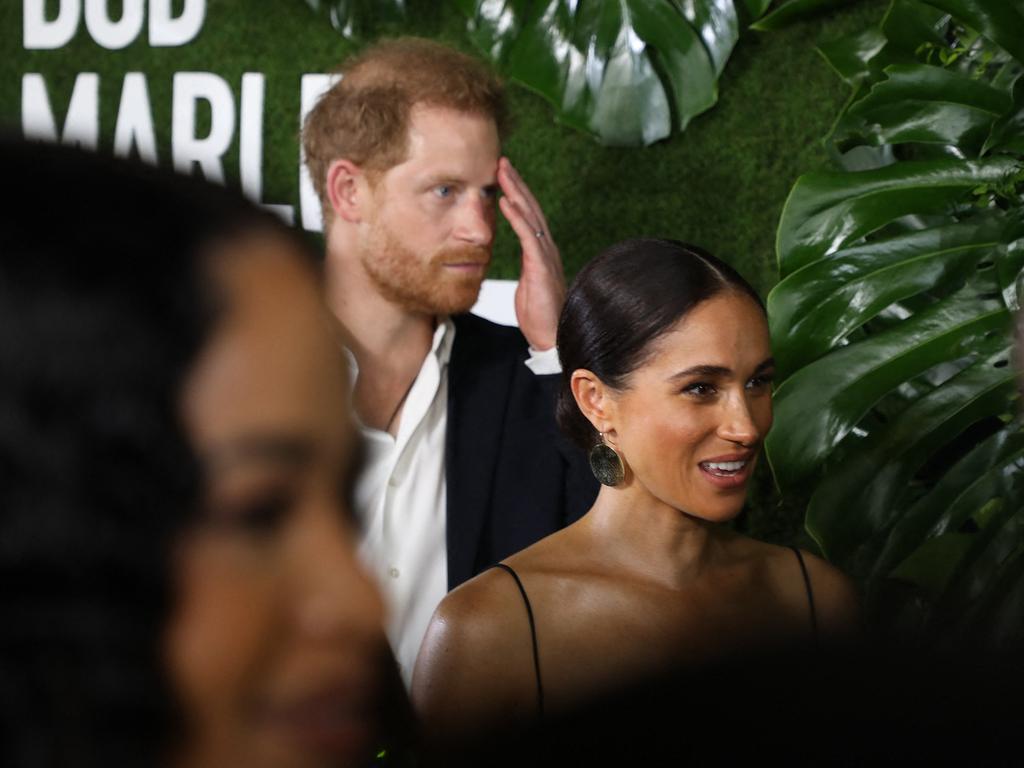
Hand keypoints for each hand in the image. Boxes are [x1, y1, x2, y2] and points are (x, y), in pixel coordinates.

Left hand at [498, 157, 566, 350]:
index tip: (505, 177)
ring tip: (501, 171)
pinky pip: (527, 235)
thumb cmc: (541, 316)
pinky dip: (516, 216)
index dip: (518, 195)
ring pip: (530, 215)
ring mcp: (545, 255)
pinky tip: (505, 201)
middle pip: (531, 208)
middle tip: (502, 161)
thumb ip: (528, 270)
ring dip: (515, 191)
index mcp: (542, 253)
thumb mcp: (530, 287)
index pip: (530, 217)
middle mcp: (546, 249)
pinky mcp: (541, 266)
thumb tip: (524, 262)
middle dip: (516, 183)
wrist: (553, 337)